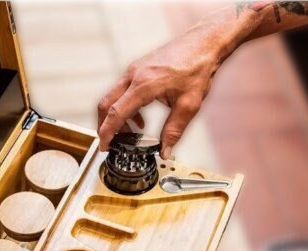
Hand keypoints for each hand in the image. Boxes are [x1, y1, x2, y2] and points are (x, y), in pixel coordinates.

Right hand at [97, 29, 221, 158]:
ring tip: (129, 134)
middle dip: (104, 126)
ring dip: (115, 118)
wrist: (203, 43)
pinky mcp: (137, 69)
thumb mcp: (189, 105)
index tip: (104, 146)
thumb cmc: (197, 68)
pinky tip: (139, 119)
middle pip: (105, 104)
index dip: (107, 132)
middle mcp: (133, 76)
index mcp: (143, 85)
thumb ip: (174, 130)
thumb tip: (164, 151)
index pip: (116, 113)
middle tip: (110, 143)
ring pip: (112, 98)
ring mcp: (133, 71)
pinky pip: (122, 91)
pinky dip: (124, 108)